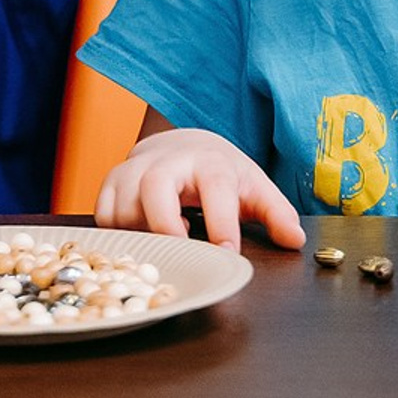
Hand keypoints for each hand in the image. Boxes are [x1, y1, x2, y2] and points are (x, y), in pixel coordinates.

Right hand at [94, 127, 304, 252]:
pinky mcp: (111, 182)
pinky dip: (117, 234)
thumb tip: (294, 239)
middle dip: (164, 225)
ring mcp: (134, 170)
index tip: (228, 254)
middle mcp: (167, 162)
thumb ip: (276, 212)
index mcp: (209, 163)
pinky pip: (102, 215)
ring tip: (164, 242)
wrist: (182, 144)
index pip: (215, 189)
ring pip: (124, 207)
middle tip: (180, 254)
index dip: (221, 222)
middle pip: (155, 188)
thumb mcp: (254, 187)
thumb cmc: (220, 173)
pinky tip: (141, 236)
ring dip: (140, 235)